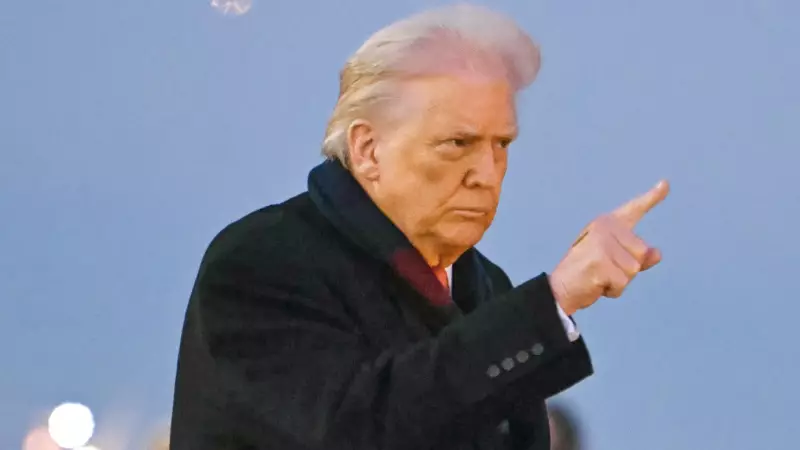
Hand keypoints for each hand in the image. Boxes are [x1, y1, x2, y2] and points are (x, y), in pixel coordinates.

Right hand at [549, 180, 669, 315]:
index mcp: (607, 224)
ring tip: (600, 278)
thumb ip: (637, 257)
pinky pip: (622, 283)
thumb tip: (657, 253)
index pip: (634, 210)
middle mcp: (604, 228)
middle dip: (628, 270)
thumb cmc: (587, 273)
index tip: (665, 184)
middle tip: (605, 270)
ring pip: (634, 269)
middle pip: (642, 252)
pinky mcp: (599, 262)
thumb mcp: (614, 261)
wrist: (559, 288)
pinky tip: (597, 285)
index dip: (652, 197)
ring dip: (620, 281)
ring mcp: (601, 244)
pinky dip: (613, 290)